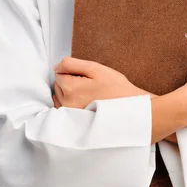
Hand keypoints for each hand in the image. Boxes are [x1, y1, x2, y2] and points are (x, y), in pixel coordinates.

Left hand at [52, 57, 177, 142]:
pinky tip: (85, 102)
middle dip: (69, 80)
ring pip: (59, 96)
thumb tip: (56, 66)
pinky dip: (69, 102)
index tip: (85, 74)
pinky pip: (62, 108)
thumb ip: (72, 64)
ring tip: (88, 93)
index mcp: (71, 88)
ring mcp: (69, 115)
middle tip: (89, 83)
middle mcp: (67, 104)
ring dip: (68, 91)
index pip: (58, 72)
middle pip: (58, 85)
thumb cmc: (116, 88)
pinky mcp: (74, 122)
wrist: (130, 111)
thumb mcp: (96, 69)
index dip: (71, 69)